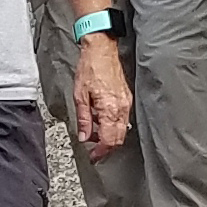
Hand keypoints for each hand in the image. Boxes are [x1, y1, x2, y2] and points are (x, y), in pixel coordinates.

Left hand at [72, 30, 133, 155]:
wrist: (102, 50)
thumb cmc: (90, 67)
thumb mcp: (80, 96)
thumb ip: (83, 119)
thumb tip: (84, 136)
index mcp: (110, 109)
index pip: (109, 140)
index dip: (101, 152)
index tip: (93, 156)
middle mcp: (122, 108)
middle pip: (118, 138)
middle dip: (106, 146)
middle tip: (93, 147)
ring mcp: (126, 104)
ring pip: (122, 130)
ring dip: (109, 135)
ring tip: (94, 130)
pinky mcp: (127, 99)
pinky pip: (123, 119)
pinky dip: (112, 124)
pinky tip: (101, 119)